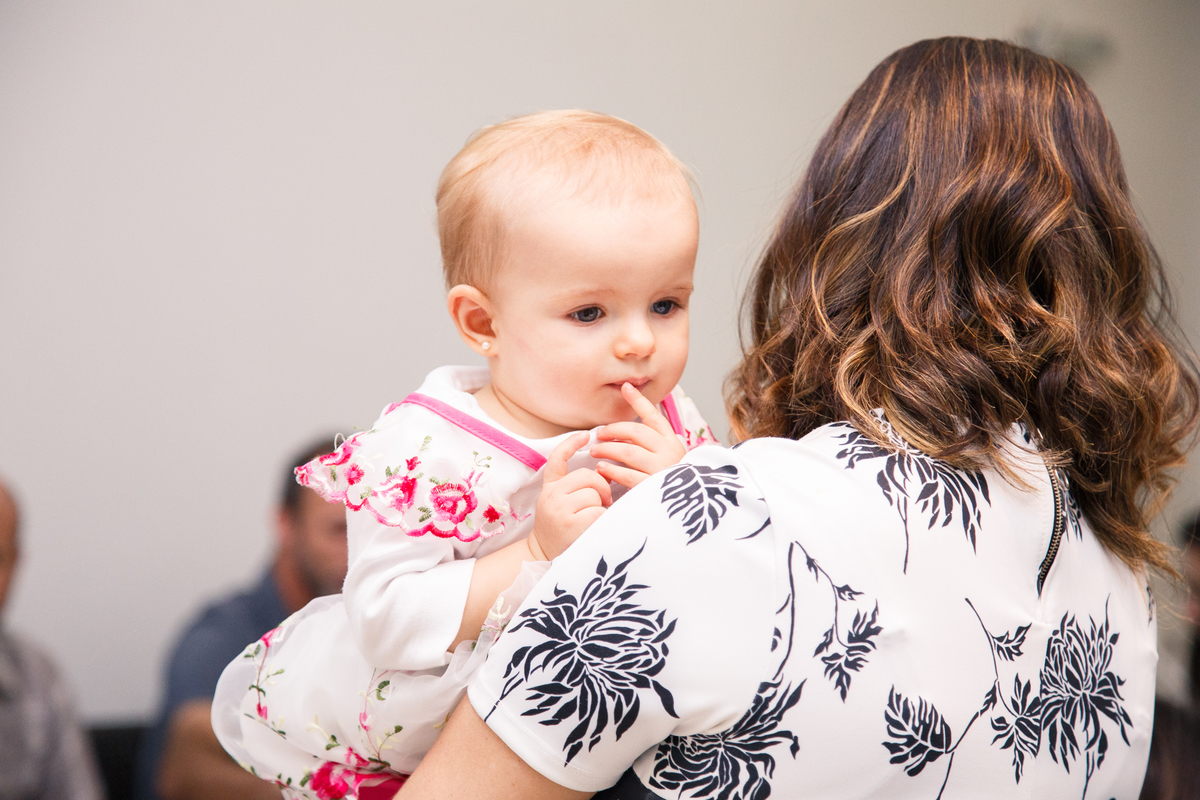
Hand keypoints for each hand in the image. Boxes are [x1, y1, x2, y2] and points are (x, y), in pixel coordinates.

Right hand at [530, 433, 611, 559]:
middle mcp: (552, 495)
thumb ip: (577, 488)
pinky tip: (597, 529)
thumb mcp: (562, 505)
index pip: (558, 458)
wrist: (545, 559)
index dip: (571, 444)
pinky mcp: (571, 524)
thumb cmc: (562, 531)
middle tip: (600, 505)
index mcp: (550, 487)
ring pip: (594, 493)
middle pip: (588, 476)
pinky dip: (603, 519)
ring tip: (594, 520)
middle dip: (600, 489)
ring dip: (601, 507)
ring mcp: (560, 509)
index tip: (586, 435)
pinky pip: (598, 511)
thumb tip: (606, 474)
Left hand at [591, 382, 686, 488]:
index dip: (639, 401)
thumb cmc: (667, 479)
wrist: (683, 508)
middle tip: (598, 435)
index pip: (654, 416)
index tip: (625, 387)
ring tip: (595, 451)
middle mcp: (669, 452)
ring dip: (607, 449)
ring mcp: (661, 469)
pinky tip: (601, 469)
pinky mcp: (652, 488)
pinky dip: (610, 470)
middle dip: (613, 431)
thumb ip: (650, 438)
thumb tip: (634, 411)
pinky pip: (626, 475)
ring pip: (627, 451)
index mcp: (672, 442)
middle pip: (635, 432)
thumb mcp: (665, 454)